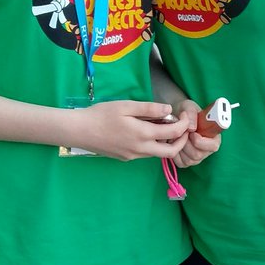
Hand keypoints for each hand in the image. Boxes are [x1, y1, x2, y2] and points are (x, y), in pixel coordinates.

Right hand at [69, 100, 189, 160]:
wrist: (79, 131)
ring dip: (165, 143)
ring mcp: (132, 156)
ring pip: (157, 154)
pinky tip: (145, 132)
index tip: (184, 116)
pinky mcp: (125, 158)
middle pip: (170, 152)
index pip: (173, 133)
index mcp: (143, 134)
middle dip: (181, 141)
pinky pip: (145, 153)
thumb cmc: (101, 115)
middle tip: (181, 128)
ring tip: (163, 126)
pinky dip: (152, 144)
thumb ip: (149, 108)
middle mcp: (140, 149)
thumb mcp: (126, 106)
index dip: (184, 125)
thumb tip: (169, 110)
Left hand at [171, 98, 221, 167]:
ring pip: (188, 160)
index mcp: (214, 136)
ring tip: (177, 135)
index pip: (214, 146)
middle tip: (181, 132)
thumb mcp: (188, 107)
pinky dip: (174, 153)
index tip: (192, 133)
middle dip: (186, 143)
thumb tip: (192, 127)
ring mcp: (197, 157)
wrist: (176, 117)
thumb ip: (191, 114)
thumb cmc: (186, 112)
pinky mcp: (186, 162)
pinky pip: (180, 162)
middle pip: (198, 154)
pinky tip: (174, 143)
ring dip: (179, 147)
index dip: (202, 141)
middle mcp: (207, 149)